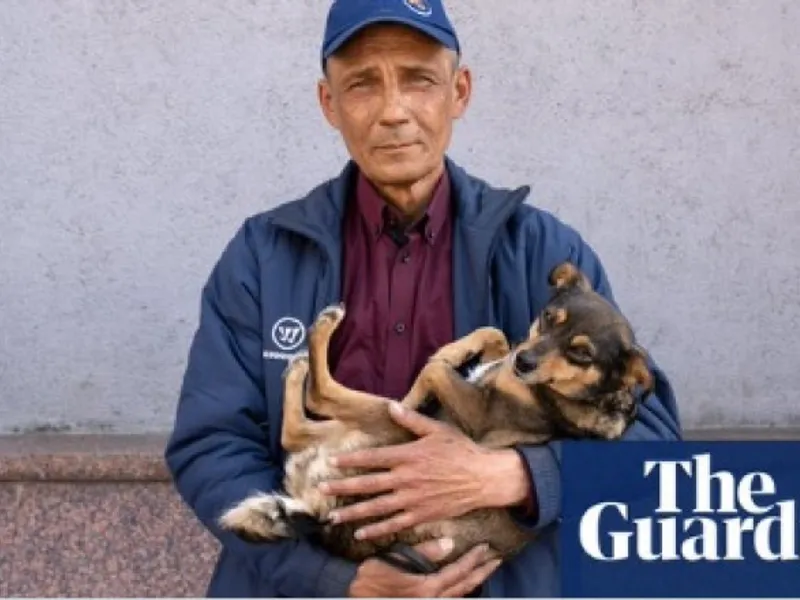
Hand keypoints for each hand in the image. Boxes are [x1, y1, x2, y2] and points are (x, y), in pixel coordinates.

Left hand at [321, 403, 529, 540]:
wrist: (483, 477)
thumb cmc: (461, 450)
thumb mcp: (437, 430)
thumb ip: (412, 420)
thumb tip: (391, 406)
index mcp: (408, 455)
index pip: (373, 457)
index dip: (351, 460)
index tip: (332, 462)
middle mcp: (406, 478)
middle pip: (368, 484)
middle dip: (343, 488)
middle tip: (321, 490)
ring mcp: (413, 499)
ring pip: (377, 508)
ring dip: (353, 512)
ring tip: (333, 517)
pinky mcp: (421, 515)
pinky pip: (395, 524)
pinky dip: (377, 530)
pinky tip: (361, 534)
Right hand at [348, 537, 500, 597]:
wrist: (352, 595)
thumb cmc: (372, 575)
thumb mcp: (396, 559)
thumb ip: (424, 553)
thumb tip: (449, 543)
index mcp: (427, 588)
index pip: (458, 572)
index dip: (474, 559)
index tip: (486, 547)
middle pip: (464, 587)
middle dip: (481, 572)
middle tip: (495, 559)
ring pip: (458, 595)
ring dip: (473, 582)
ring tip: (484, 570)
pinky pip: (447, 599)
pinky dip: (459, 590)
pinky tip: (463, 583)